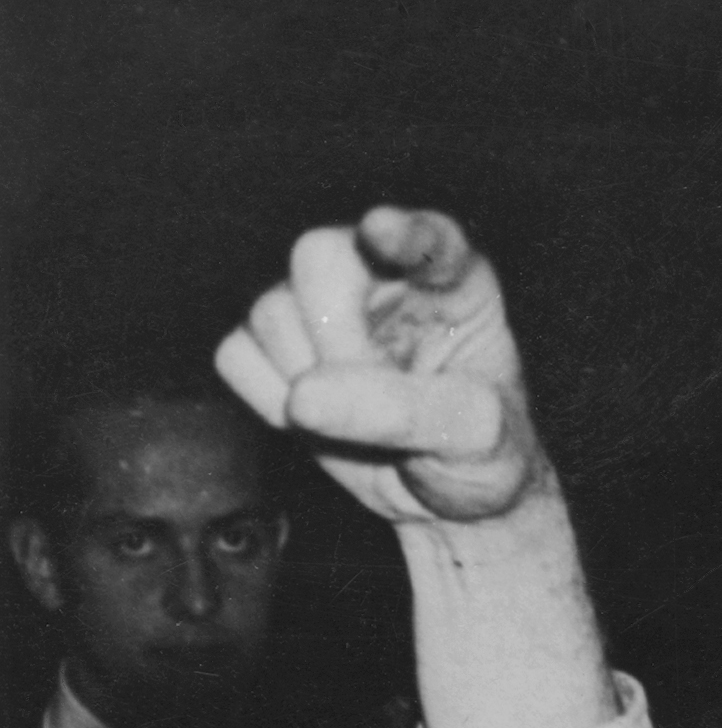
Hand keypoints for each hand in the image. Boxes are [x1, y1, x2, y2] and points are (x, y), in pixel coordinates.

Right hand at [215, 209, 550, 529]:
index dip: (404, 233)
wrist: (444, 493)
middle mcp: (377, 272)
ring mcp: (315, 301)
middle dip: (336, 334)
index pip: (429, 240)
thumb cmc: (479, 454)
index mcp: (453, 281)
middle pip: (317, 257)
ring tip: (365, 418)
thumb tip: (303, 400)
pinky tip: (321, 421)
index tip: (384, 234)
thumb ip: (407, 411)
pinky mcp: (267, 341)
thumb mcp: (478, 440)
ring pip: (269, 314)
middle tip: (379, 391)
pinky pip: (235, 358)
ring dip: (311, 384)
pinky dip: (270, 402)